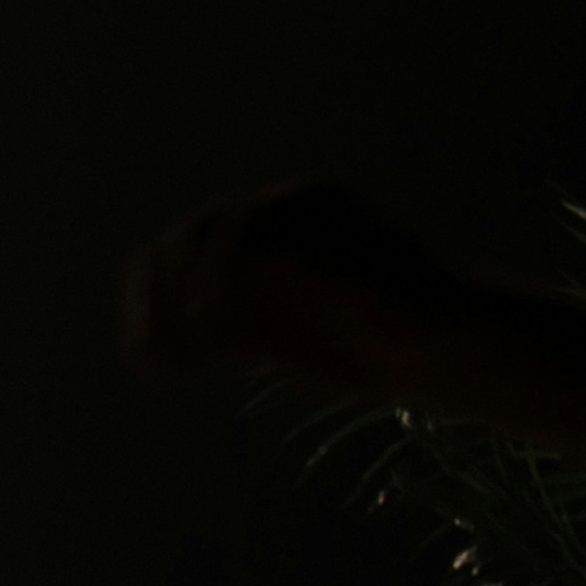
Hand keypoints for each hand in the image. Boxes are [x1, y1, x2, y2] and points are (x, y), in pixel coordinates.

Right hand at [121, 182, 466, 394]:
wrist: (438, 351)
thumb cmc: (431, 314)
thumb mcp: (392, 285)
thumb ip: (335, 273)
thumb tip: (286, 260)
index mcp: (302, 210)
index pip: (231, 222)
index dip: (209, 262)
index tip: (204, 309)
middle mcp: (267, 236)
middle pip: (187, 246)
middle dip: (166, 288)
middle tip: (155, 331)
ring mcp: (251, 280)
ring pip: (177, 288)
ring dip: (152, 319)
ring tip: (147, 359)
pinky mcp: (242, 323)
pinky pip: (188, 330)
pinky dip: (166, 348)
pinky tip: (161, 375)